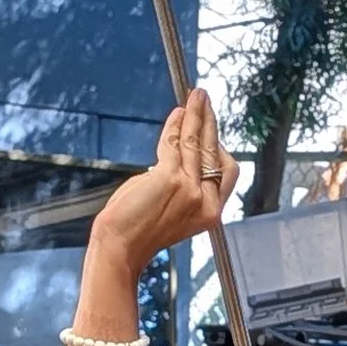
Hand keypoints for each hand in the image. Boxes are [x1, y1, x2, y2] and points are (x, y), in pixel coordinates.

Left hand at [91, 95, 239, 268]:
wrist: (120, 248)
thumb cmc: (139, 231)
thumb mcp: (172, 210)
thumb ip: (183, 184)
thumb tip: (181, 151)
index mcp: (210, 212)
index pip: (226, 172)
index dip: (219, 146)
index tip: (210, 129)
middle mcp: (206, 201)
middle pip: (216, 152)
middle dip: (210, 123)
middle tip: (204, 101)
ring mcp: (190, 190)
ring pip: (198, 143)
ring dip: (196, 116)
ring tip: (195, 97)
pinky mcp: (170, 179)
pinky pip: (176, 143)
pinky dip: (175, 125)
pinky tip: (177, 114)